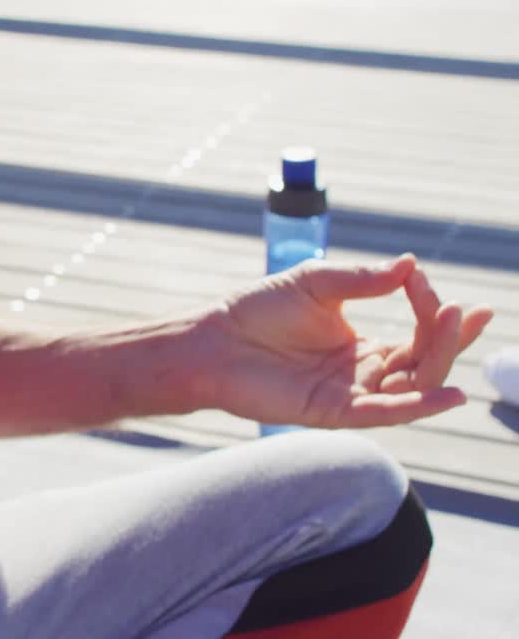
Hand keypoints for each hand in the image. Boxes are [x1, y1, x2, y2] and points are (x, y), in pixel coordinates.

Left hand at [209, 254, 492, 427]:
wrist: (213, 339)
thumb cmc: (257, 310)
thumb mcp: (316, 283)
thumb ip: (364, 279)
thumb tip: (411, 264)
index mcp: (362, 345)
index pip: (418, 334)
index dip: (430, 309)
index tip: (423, 280)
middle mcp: (362, 373)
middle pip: (424, 362)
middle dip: (450, 337)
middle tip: (465, 309)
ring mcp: (349, 394)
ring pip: (412, 386)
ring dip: (440, 359)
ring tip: (456, 325)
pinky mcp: (332, 412)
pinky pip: (383, 413)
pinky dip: (418, 405)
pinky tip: (449, 393)